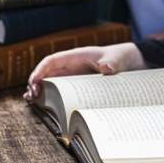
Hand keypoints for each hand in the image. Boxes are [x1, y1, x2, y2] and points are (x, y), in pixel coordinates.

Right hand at [23, 42, 146, 100]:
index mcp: (78, 55)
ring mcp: (75, 76)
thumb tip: (105, 67)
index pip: (53, 60)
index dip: (40, 70)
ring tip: (33, 103)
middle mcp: (73, 66)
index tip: (34, 82)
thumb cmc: (122, 56)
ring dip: (41, 92)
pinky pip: (63, 91)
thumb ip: (113, 62)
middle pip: (48, 73)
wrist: (131, 61)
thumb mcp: (119, 59)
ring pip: (53, 82)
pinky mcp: (80, 85)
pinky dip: (53, 97)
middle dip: (36, 83)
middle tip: (32, 97)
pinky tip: (48, 106)